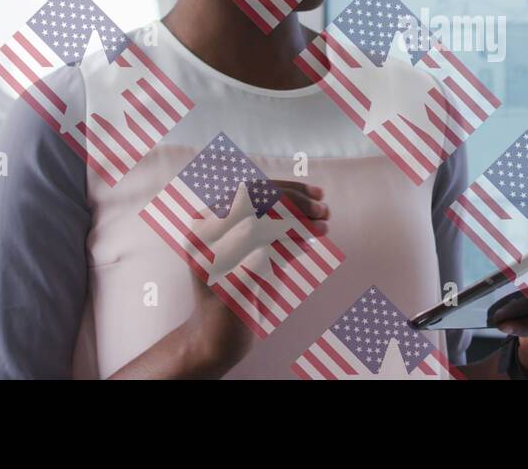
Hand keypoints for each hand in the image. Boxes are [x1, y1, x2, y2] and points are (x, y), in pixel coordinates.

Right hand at [184, 180, 330, 372]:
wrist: (215, 339)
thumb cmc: (240, 291)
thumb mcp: (256, 250)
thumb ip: (272, 225)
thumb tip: (309, 201)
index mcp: (205, 223)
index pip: (250, 190)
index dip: (288, 188)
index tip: (318, 193)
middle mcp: (201, 238)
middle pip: (254, 202)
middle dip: (296, 202)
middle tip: (325, 210)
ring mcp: (210, 261)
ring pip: (258, 225)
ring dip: (298, 222)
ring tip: (324, 225)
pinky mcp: (226, 284)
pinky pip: (263, 254)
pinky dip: (291, 244)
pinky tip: (309, 244)